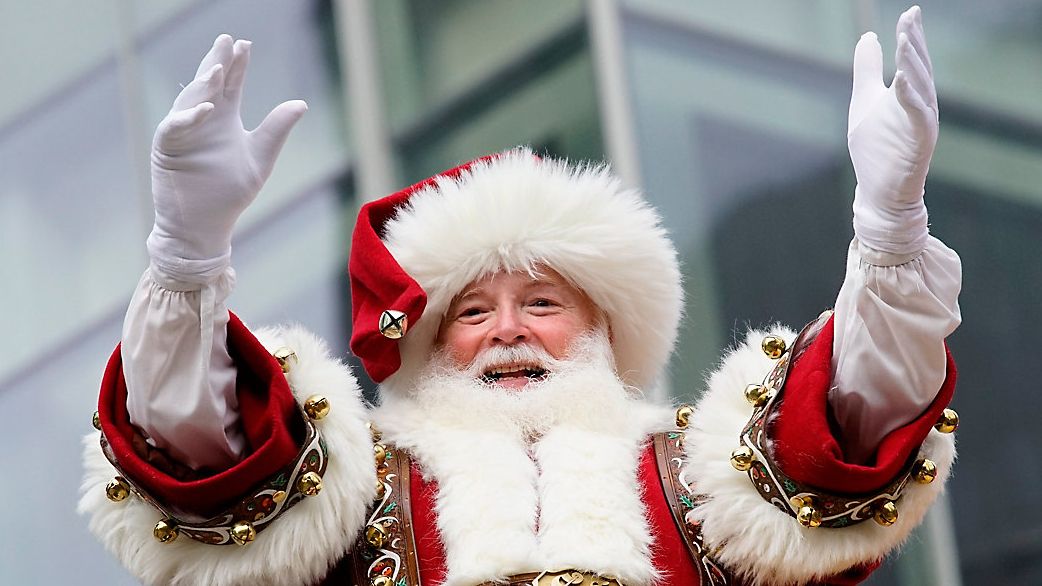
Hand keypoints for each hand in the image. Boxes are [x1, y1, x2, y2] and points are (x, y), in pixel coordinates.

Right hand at [148, 35, 306, 276]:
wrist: (205, 225)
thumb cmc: (230, 194)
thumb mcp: (260, 157)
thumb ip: (276, 129)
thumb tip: (301, 103)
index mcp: (224, 119)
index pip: (231, 85)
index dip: (238, 65)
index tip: (245, 44)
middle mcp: (203, 121)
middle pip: (209, 84)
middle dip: (217, 62)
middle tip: (227, 41)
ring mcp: (183, 133)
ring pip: (191, 101)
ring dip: (202, 85)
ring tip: (217, 68)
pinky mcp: (167, 149)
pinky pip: (175, 128)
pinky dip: (188, 118)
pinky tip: (207, 109)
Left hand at [847, 6, 936, 256]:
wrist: (878, 193)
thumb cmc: (876, 150)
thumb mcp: (865, 102)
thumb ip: (868, 71)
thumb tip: (868, 36)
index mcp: (910, 95)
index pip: (912, 60)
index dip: (911, 36)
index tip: (910, 12)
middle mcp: (921, 105)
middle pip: (920, 69)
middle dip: (915, 43)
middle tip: (910, 17)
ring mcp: (922, 124)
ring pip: (921, 89)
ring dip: (913, 65)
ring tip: (904, 41)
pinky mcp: (920, 143)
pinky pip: (918, 117)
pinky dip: (911, 98)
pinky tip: (902, 80)